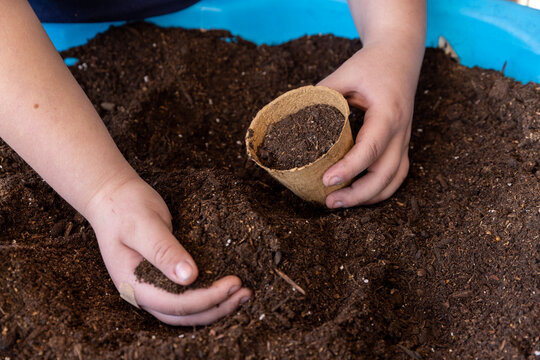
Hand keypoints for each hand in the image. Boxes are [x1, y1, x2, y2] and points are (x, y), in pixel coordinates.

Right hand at [84, 175, 250, 325]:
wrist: (112, 197)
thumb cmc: (125, 208)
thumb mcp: (144, 225)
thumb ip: (164, 250)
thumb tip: (189, 276)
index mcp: (133, 284)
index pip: (176, 303)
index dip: (207, 298)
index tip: (234, 283)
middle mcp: (142, 292)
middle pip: (183, 314)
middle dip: (217, 307)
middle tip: (245, 292)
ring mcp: (151, 287)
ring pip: (186, 311)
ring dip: (215, 306)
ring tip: (243, 294)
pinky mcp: (161, 279)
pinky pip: (185, 296)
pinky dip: (207, 296)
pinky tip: (226, 288)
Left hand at [319, 41, 422, 206]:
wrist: (401, 54)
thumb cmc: (373, 62)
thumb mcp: (345, 73)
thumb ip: (322, 95)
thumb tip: (296, 119)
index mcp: (388, 112)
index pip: (371, 147)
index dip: (349, 168)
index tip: (327, 180)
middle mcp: (401, 130)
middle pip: (386, 173)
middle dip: (358, 193)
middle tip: (329, 202)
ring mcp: (404, 139)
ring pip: (394, 179)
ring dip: (369, 197)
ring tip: (340, 203)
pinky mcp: (402, 143)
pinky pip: (397, 174)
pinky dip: (380, 190)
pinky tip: (358, 196)